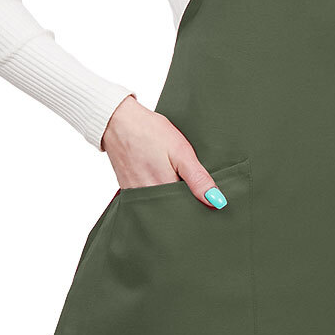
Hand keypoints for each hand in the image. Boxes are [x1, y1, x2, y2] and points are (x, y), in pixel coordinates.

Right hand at [100, 96, 228, 207]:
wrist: (118, 122)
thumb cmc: (149, 132)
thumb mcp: (180, 151)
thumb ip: (197, 178)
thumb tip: (216, 201)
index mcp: (163, 190)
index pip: (187, 211)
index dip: (200, 206)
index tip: (210, 199)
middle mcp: (148, 199)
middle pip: (174, 212)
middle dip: (187, 204)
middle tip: (194, 186)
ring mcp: (137, 196)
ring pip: (162, 207)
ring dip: (173, 199)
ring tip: (179, 180)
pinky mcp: (130, 192)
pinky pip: (150, 200)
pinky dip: (160, 193)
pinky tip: (165, 178)